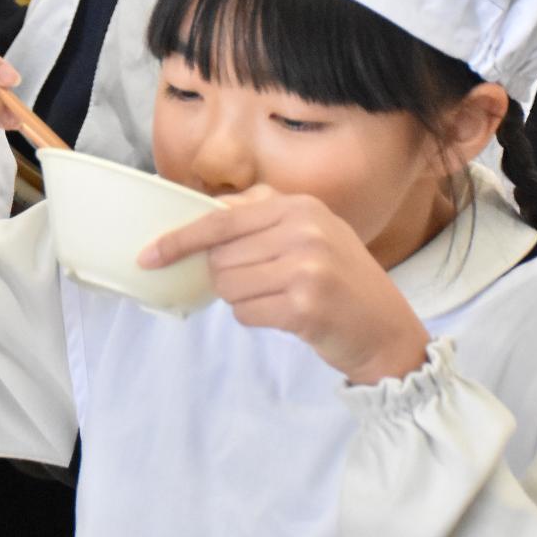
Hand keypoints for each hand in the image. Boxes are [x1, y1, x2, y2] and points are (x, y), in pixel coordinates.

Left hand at [137, 187, 430, 384]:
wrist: (386, 330)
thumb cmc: (340, 282)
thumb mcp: (311, 233)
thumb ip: (261, 216)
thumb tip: (205, 211)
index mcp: (300, 206)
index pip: (221, 220)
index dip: (180, 239)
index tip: (149, 255)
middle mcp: (304, 230)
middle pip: (220, 258)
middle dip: (228, 277)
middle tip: (266, 284)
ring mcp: (306, 268)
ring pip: (228, 287)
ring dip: (243, 300)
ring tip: (279, 299)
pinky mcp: (304, 306)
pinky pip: (245, 313)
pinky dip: (256, 318)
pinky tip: (287, 316)